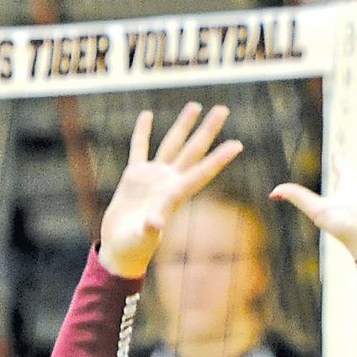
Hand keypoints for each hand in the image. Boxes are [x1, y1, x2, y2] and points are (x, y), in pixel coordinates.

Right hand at [99, 103, 241, 277]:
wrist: (119, 250)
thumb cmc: (133, 248)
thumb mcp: (141, 238)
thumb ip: (149, 229)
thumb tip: (155, 223)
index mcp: (174, 195)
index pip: (202, 172)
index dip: (219, 159)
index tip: (237, 145)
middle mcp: (168, 182)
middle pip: (193, 151)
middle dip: (208, 130)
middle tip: (223, 109)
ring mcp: (153, 178)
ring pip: (172, 144)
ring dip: (183, 126)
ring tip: (195, 106)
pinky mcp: (134, 177)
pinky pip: (140, 148)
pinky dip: (142, 132)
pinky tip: (147, 115)